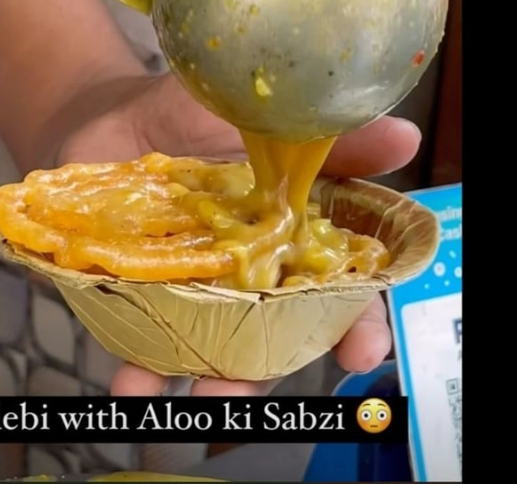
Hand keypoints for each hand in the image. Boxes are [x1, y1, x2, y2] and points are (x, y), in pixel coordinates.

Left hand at [56, 73, 420, 396]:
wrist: (112, 113)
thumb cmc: (198, 116)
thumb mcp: (267, 118)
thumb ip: (335, 137)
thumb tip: (405, 137)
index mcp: (294, 242)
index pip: (340, 296)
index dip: (357, 326)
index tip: (360, 351)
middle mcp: (252, 279)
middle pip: (277, 338)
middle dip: (269, 370)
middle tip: (250, 391)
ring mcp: (197, 293)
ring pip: (217, 352)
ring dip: (209, 382)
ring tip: (197, 402)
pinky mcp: (143, 297)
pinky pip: (144, 343)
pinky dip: (138, 369)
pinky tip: (129, 384)